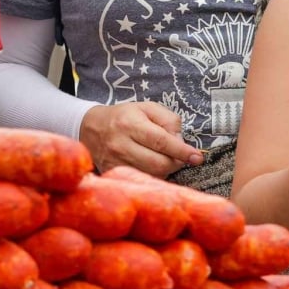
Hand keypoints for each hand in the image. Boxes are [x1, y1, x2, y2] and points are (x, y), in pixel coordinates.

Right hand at [80, 101, 202, 177]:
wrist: (91, 128)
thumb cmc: (124, 116)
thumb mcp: (146, 108)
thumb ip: (168, 120)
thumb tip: (180, 140)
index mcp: (130, 124)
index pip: (161, 141)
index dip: (182, 151)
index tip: (197, 157)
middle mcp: (121, 144)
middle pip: (159, 163)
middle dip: (176, 162)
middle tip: (180, 156)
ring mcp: (116, 162)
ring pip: (152, 174)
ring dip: (166, 169)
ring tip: (164, 158)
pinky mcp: (114, 173)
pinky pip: (142, 180)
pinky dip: (153, 175)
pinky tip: (152, 165)